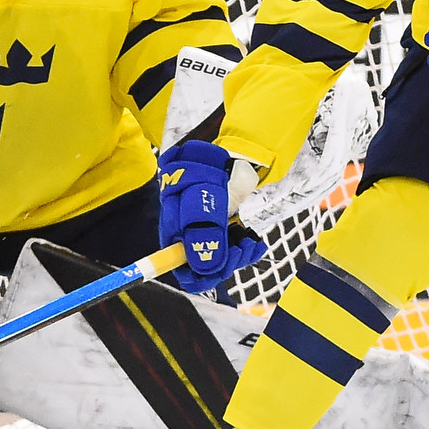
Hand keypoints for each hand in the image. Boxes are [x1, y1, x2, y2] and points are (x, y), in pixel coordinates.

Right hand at [158, 140, 268, 291]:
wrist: (232, 153)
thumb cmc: (210, 171)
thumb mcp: (205, 200)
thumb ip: (204, 234)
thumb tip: (205, 269)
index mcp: (174, 228)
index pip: (178, 266)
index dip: (198, 274)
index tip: (220, 269)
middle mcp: (187, 233)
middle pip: (201, 266)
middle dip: (223, 264)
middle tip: (241, 251)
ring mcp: (206, 231)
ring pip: (220, 260)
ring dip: (237, 257)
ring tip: (249, 245)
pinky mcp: (222, 228)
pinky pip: (232, 250)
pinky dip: (245, 250)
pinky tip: (254, 244)